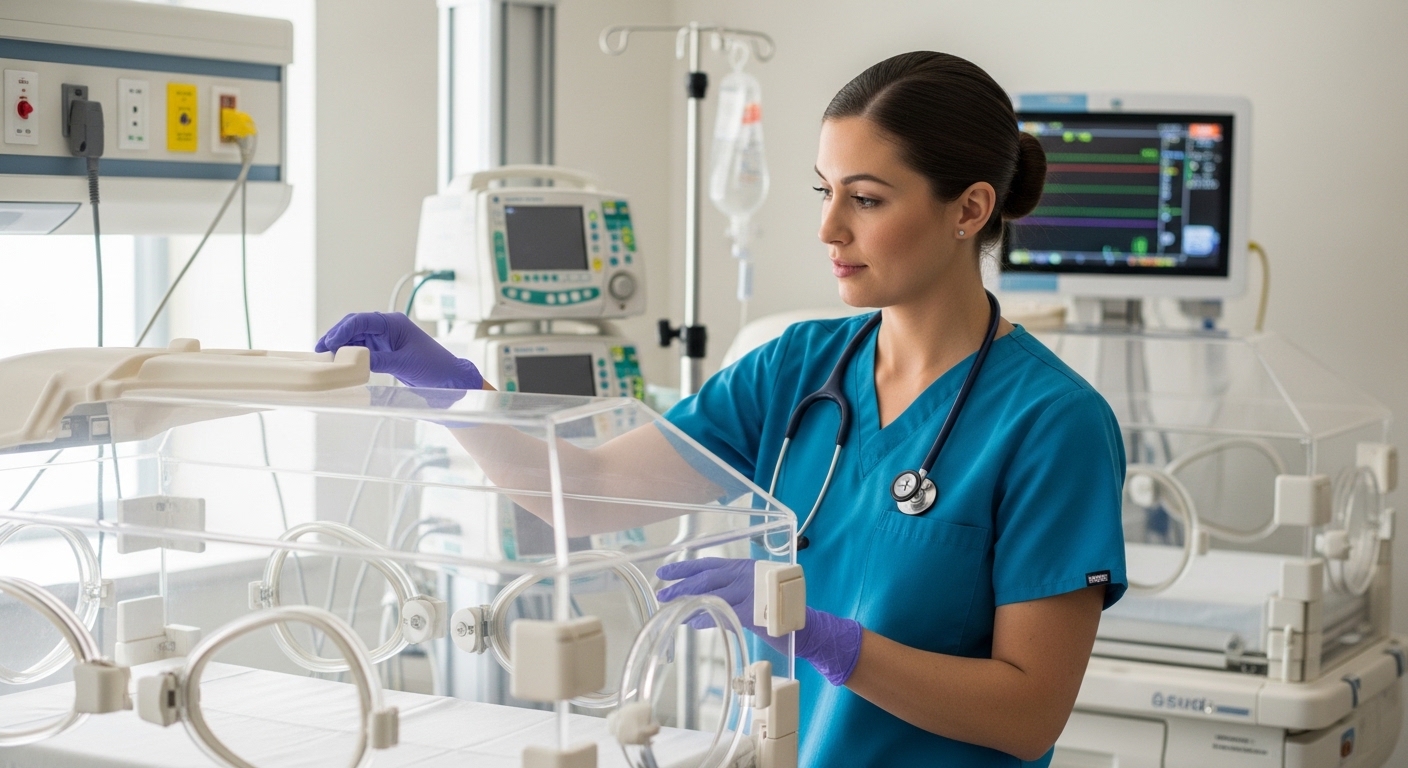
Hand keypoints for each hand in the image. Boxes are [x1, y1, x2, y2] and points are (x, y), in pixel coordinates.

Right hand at [316, 312, 483, 389]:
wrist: (451, 380)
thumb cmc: (435, 367)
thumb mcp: (403, 364)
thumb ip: (378, 360)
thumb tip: (353, 361)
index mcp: (394, 323)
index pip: (361, 320)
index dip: (341, 331)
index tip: (328, 344)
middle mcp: (388, 328)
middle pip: (354, 327)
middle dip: (336, 336)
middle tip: (319, 350)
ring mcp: (386, 340)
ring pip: (356, 339)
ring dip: (341, 347)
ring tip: (326, 358)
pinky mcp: (385, 352)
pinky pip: (363, 351)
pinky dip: (351, 355)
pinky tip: (340, 363)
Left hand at [656, 557, 863, 685]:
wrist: (807, 628)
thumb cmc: (777, 612)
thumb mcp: (751, 598)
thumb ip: (728, 599)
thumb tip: (698, 609)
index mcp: (746, 568)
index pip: (709, 564)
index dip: (685, 568)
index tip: (665, 572)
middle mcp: (747, 575)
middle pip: (706, 577)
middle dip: (681, 584)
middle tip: (662, 593)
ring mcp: (751, 592)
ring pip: (711, 594)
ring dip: (688, 601)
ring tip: (670, 607)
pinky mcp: (753, 611)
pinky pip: (723, 613)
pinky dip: (706, 617)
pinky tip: (693, 621)